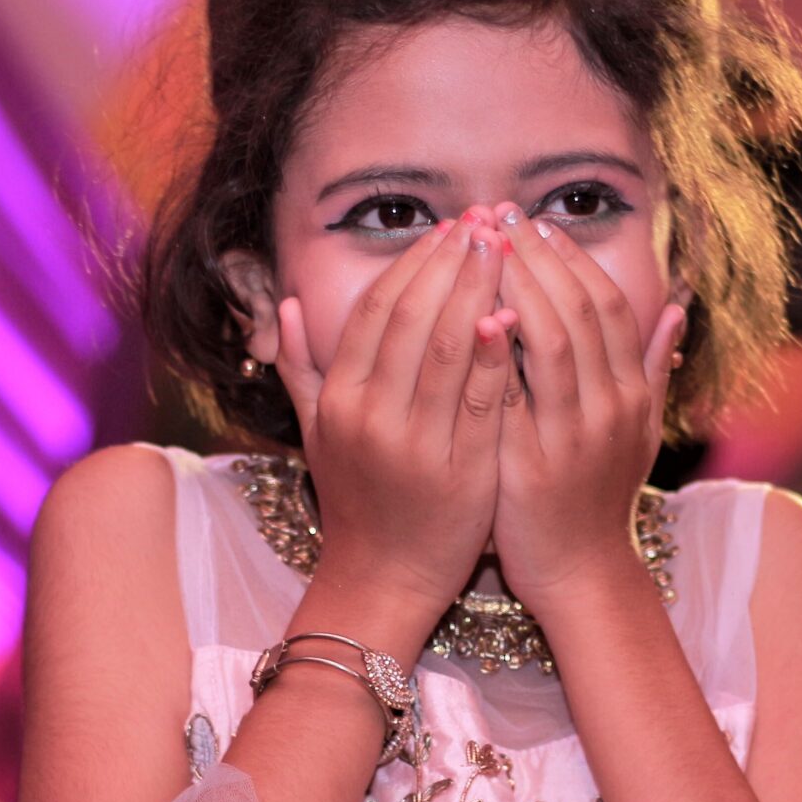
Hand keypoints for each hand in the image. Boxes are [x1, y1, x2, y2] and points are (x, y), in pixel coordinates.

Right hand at [271, 208, 516, 651]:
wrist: (382, 578)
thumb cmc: (356, 500)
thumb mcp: (315, 433)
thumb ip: (301, 367)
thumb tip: (283, 303)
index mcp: (339, 400)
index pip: (375, 312)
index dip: (412, 264)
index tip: (446, 229)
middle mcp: (372, 416)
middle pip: (413, 319)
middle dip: (451, 263)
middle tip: (484, 222)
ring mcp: (416, 444)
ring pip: (450, 350)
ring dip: (479, 291)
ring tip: (506, 250)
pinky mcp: (462, 470)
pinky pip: (484, 400)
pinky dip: (500, 355)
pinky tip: (518, 315)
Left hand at [490, 203, 683, 614]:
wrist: (580, 573)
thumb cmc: (599, 497)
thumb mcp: (640, 430)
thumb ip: (656, 367)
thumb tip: (677, 307)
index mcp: (633, 393)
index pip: (610, 305)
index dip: (574, 259)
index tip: (538, 224)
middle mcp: (611, 407)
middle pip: (582, 309)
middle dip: (539, 257)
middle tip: (500, 216)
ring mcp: (574, 434)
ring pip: (553, 339)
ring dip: (517, 286)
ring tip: (482, 248)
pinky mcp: (531, 461)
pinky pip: (513, 391)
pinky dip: (495, 349)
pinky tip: (468, 314)